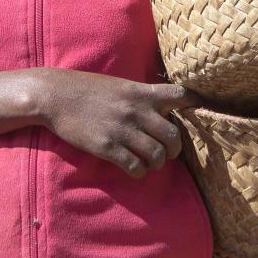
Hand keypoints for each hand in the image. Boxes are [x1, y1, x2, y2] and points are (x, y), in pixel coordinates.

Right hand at [35, 68, 201, 177]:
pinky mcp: (107, 147)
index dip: (196, 105)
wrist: (56, 95)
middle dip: (175, 149)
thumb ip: (142, 95)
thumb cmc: (88, 88)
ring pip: (157, 155)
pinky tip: (134, 169)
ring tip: (151, 163)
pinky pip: (135, 167)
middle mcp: (136, 111)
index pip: (180, 96)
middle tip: (169, 152)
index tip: (201, 112)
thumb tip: (164, 108)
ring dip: (158, 163)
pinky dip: (140, 172)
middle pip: (174, 136)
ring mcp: (122, 130)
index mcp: (141, 92)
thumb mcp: (120, 84)